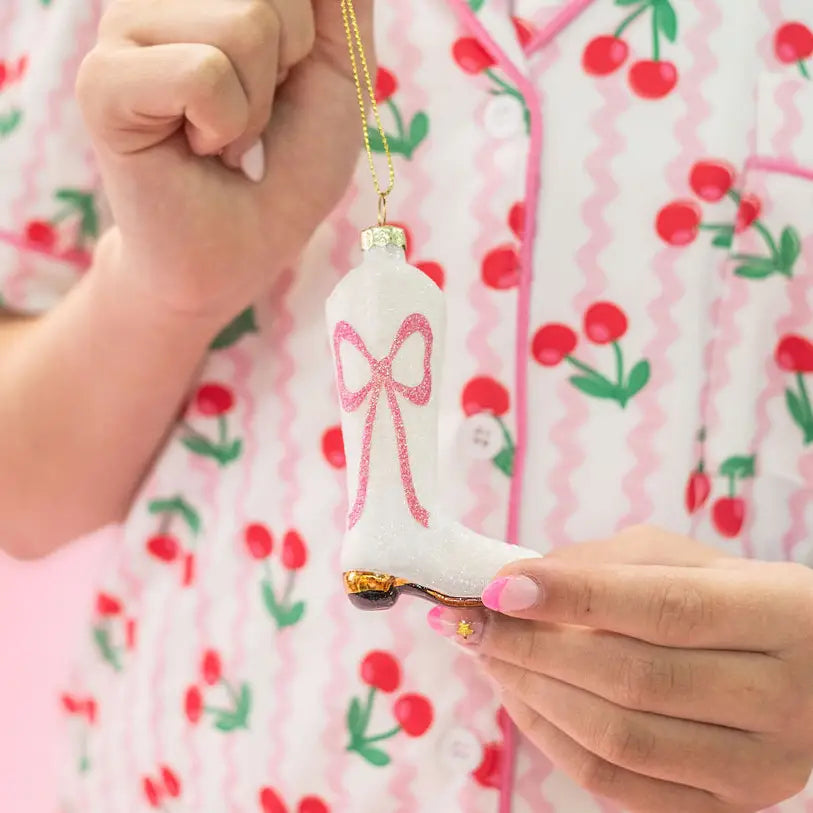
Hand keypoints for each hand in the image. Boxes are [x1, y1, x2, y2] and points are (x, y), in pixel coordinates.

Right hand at [76, 0, 370, 322]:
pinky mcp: (103, 82)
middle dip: (290, 70)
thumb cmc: (287, 166)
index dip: (312, 37)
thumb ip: (338, 4)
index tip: (283, 83)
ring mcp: (123, 28)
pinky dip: (226, 127)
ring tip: (222, 135)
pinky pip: (206, 75)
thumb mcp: (339, 73)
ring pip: (247, 25)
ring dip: (257, 106)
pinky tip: (197, 148)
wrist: (243, 250)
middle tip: (250, 116)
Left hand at [429, 527, 812, 811]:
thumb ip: (604, 565)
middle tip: (472, 620)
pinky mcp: (725, 806)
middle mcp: (779, 699)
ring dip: (532, 693)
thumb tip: (514, 581)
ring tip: (486, 653)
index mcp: (777, 615)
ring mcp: (756, 768)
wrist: (807, 669)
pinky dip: (552, 738)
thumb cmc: (731, 596)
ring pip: (619, 740)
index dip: (574, 597)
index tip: (499, 586)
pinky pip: (617, 785)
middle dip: (534, 648)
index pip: (664, 608)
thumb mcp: (681, 559)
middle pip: (634, 680)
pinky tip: (519, 695)